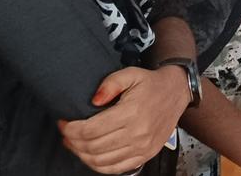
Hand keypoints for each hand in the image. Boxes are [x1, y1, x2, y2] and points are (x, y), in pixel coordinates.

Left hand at [58, 66, 189, 173]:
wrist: (177, 92)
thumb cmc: (151, 84)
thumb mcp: (130, 73)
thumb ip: (109, 84)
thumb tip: (94, 100)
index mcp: (131, 112)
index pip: (90, 130)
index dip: (70, 129)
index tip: (63, 123)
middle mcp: (138, 133)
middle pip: (93, 147)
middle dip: (73, 141)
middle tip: (66, 133)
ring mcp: (142, 147)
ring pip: (101, 161)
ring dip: (82, 154)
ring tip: (75, 144)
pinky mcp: (146, 155)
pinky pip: (116, 168)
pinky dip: (98, 166)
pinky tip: (90, 156)